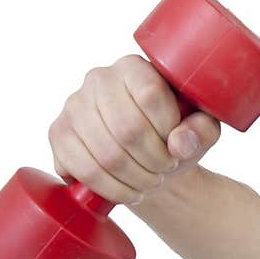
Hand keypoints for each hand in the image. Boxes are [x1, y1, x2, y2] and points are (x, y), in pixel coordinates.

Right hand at [48, 54, 221, 205]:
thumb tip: (180, 143)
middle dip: (154, 161)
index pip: (151, 95)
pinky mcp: (58, 134)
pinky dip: (112, 189)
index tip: (177, 147)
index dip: (168, 131)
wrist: (144, 157)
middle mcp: (98, 79)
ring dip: (135, 180)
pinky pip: (83, 170)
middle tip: (165, 171)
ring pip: (106, 155)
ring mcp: (73, 106)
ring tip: (150, 183)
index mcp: (134, 67)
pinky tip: (128, 191)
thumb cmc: (174, 137)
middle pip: (128, 129)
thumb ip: (201, 131)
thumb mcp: (200, 130)